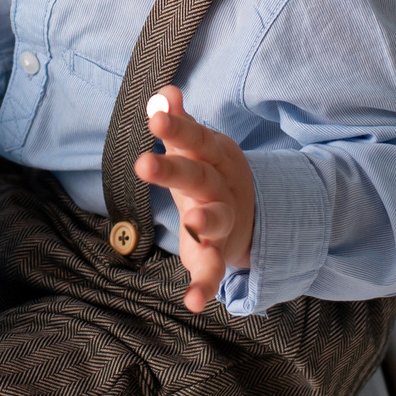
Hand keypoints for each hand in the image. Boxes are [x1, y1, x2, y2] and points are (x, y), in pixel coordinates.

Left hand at [134, 87, 254, 313]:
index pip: (193, 139)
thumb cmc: (209, 174)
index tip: (155, 116)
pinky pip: (212, 271)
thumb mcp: (197, 148)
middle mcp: (219, 188)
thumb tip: (164, 93)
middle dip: (173, 170)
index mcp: (212, 157)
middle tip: (143, 163)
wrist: (251, 214)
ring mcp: (222, 222)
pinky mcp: (217, 254)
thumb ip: (180, 123)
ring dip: (204, 222)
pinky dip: (205, 286)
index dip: (176, 128)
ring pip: (215, 221)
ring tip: (191, 224)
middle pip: (198, 176)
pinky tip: (194, 303)